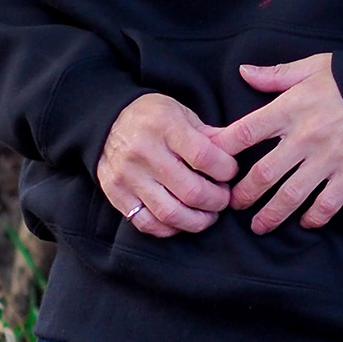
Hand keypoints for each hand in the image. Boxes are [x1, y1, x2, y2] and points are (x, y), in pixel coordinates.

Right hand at [97, 93, 238, 237]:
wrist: (106, 121)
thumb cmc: (152, 117)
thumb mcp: (181, 113)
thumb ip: (208, 135)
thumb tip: (236, 153)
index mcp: (165, 126)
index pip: (205, 157)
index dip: (226, 170)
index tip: (230, 172)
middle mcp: (144, 152)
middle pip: (192, 191)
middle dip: (217, 200)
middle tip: (224, 197)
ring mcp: (128, 177)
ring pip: (171, 214)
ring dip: (198, 221)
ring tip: (208, 214)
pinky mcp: (116, 195)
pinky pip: (147, 224)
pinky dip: (170, 229)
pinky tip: (183, 220)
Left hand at [205, 53, 342, 235]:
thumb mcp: (310, 67)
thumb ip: (275, 75)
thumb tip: (243, 72)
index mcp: (290, 108)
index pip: (245, 133)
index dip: (223, 150)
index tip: (210, 163)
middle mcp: (306, 136)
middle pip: (263, 174)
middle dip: (244, 194)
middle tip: (232, 205)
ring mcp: (329, 157)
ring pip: (291, 195)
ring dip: (271, 214)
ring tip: (259, 225)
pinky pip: (328, 203)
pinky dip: (315, 217)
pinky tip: (305, 222)